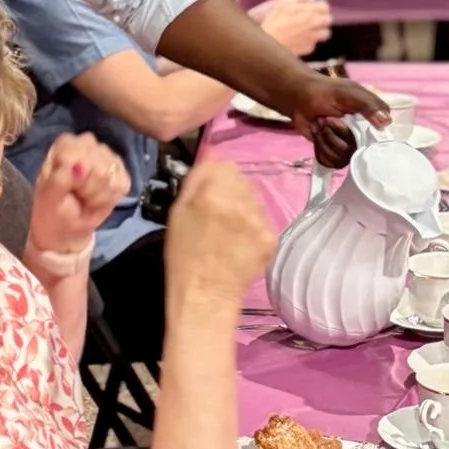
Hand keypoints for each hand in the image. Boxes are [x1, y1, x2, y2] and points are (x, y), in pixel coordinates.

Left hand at [29, 133, 130, 253]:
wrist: (68, 226)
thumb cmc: (54, 208)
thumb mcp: (48, 198)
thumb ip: (59, 180)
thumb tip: (82, 165)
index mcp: (66, 144)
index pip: (76, 154)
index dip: (71, 177)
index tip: (65, 187)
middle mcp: (89, 143)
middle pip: (97, 166)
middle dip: (86, 188)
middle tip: (76, 194)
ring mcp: (108, 156)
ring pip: (109, 177)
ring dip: (96, 195)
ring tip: (85, 197)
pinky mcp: (122, 173)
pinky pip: (121, 186)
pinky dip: (108, 199)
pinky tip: (98, 199)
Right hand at [165, 162, 275, 306]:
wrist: (204, 295)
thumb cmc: (183, 255)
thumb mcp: (178, 212)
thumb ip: (197, 178)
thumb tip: (212, 152)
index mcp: (211, 192)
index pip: (223, 165)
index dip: (214, 179)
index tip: (208, 195)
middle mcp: (239, 201)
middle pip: (241, 180)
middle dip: (230, 191)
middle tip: (218, 216)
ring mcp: (258, 220)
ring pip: (254, 199)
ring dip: (244, 208)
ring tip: (229, 232)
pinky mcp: (271, 236)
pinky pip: (263, 219)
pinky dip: (253, 227)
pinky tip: (240, 243)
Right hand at [253, 0, 332, 55]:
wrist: (269, 42)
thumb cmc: (274, 22)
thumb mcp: (284, 3)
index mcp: (309, 11)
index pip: (325, 6)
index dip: (321, 6)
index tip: (316, 7)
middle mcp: (314, 24)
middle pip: (328, 20)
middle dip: (322, 18)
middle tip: (313, 18)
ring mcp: (313, 37)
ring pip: (325, 33)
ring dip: (319, 30)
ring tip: (308, 29)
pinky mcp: (309, 48)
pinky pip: (314, 43)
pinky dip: (310, 40)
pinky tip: (299, 38)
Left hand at [271, 73, 387, 168]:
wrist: (298, 98)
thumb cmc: (325, 92)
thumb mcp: (348, 93)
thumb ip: (368, 105)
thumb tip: (386, 122)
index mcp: (370, 120)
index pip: (379, 139)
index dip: (365, 136)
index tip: (349, 123)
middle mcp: (361, 136)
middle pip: (356, 150)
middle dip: (336, 133)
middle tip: (327, 118)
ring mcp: (347, 146)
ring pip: (341, 157)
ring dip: (325, 139)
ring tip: (320, 124)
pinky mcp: (333, 153)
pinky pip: (330, 162)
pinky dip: (319, 147)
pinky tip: (316, 133)